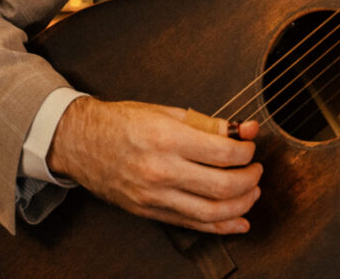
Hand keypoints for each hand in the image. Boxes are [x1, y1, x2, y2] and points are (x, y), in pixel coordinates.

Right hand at [48, 97, 261, 233]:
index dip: (247, 151)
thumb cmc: (124, 122)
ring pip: (209, 213)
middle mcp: (161, 171)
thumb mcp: (168, 112)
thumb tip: (245, 129)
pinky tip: (239, 221)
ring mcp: (154, 197)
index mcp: (167, 139)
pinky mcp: (149, 213)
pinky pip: (191, 225)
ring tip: (253, 191)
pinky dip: (220, 227)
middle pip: (221, 186)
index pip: (223, 153)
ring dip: (241, 205)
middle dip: (250, 179)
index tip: (251, 145)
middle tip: (257, 169)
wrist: (81, 143)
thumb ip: (209, 123)